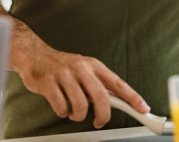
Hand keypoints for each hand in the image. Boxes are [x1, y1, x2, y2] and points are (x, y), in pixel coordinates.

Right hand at [15, 43, 148, 127]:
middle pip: (102, 97)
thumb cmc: (62, 66)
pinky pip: (61, 106)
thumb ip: (99, 84)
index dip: (133, 97)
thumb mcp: (85, 69)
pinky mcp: (49, 83)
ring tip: (74, 113)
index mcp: (94, 65)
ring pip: (81, 105)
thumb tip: (119, 100)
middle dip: (103, 115)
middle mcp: (81, 68)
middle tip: (99, 122)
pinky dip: (63, 113)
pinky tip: (62, 108)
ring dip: (78, 116)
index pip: (118, 83)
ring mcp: (65, 75)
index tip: (143, 109)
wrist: (34, 55)